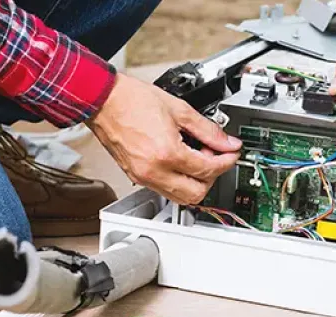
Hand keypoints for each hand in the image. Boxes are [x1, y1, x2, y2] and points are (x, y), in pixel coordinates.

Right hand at [86, 73, 241, 204]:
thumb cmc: (132, 100)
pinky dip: (179, 182)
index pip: (208, 170)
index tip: (232, 153)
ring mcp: (143, 177)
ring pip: (180, 198)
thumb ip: (208, 129)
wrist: (103, 100)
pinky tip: (182, 162)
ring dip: (196, 182)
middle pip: (197, 194)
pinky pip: (165, 190)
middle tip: (215, 157)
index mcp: (166, 153)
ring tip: (197, 158)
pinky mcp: (136, 177)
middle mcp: (154, 171)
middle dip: (212, 177)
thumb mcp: (179, 110)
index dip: (226, 161)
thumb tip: (227, 142)